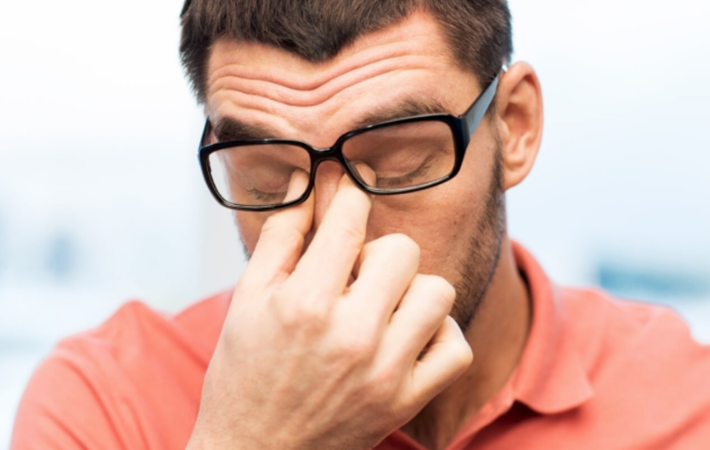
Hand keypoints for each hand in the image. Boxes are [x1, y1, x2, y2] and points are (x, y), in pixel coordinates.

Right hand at [186, 170, 471, 449]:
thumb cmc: (245, 375)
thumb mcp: (247, 300)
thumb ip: (281, 237)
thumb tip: (306, 184)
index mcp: (304, 303)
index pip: (349, 219)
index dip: (350, 192)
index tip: (350, 191)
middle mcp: (350, 334)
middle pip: (402, 249)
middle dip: (378, 251)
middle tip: (355, 274)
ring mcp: (384, 371)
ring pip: (436, 291)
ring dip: (411, 290)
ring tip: (382, 306)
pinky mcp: (406, 400)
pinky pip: (455, 346)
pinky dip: (437, 334)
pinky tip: (406, 336)